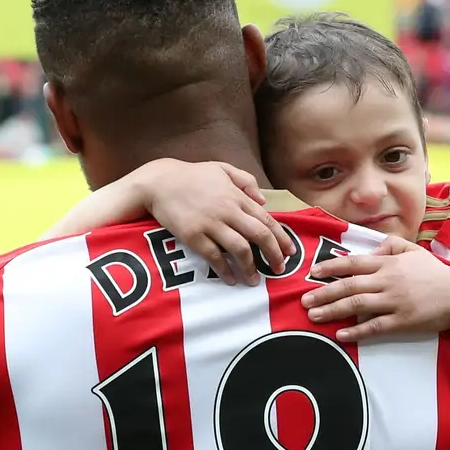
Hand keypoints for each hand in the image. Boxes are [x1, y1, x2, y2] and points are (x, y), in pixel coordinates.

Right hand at [136, 160, 288, 287]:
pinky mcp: (193, 236)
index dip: (281, 238)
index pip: (266, 219)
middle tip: (279, 270)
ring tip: (254, 280)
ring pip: (239, 249)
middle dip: (273, 255)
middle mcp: (227, 210)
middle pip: (259, 236)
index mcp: (236, 196)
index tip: (289, 252)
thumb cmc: (191, 176)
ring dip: (250, 267)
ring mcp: (210, 224)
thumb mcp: (222, 168)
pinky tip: (230, 279)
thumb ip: (245, 181)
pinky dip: (225, 270)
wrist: (159, 182)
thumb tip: (263, 200)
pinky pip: (214, 257)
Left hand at [303, 238, 449, 342]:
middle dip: (324, 293)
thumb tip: (368, 253)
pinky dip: (356, 331)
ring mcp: (395, 302)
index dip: (331, 267)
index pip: (353, 263)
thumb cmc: (435, 274)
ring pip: (357, 305)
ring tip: (314, 316)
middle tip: (304, 300)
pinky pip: (375, 326)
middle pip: (349, 285)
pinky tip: (340, 334)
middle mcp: (388, 281)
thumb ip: (389, 247)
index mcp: (389, 263)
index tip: (313, 272)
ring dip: (333, 310)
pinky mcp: (402, 321)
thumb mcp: (413, 251)